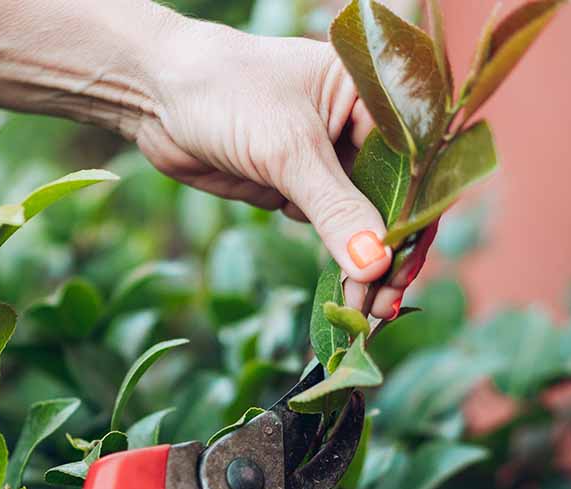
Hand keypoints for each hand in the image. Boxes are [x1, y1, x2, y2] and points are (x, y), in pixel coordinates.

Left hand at [138, 17, 398, 316]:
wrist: (157, 94)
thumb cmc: (226, 94)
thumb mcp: (287, 150)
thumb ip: (335, 209)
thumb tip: (375, 266)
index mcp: (373, 95)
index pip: (414, 166)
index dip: (413, 223)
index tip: (403, 274)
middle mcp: (359, 124)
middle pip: (393, 200)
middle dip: (388, 256)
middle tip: (383, 309)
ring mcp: (327, 156)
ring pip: (360, 219)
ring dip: (362, 265)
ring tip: (363, 312)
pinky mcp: (296, 182)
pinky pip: (326, 225)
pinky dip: (332, 256)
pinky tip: (342, 293)